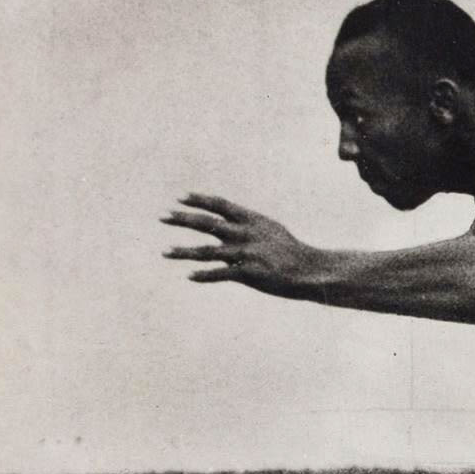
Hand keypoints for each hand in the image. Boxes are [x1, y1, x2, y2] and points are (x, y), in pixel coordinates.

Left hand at [162, 194, 317, 297]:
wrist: (311, 270)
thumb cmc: (290, 250)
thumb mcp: (269, 230)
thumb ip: (245, 224)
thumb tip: (223, 221)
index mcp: (252, 220)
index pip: (220, 205)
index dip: (199, 200)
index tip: (180, 197)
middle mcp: (247, 233)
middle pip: (208, 224)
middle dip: (183, 219)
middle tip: (163, 216)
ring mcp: (248, 253)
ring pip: (208, 251)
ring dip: (184, 251)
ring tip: (165, 251)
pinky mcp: (250, 274)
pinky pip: (222, 274)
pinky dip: (204, 275)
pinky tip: (190, 276)